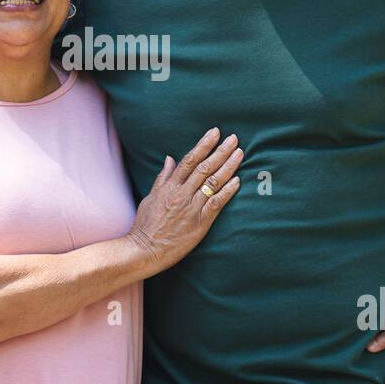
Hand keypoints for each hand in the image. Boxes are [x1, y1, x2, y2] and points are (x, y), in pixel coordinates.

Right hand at [125, 128, 243, 274]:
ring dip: (228, 166)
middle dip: (220, 151)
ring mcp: (192, 208)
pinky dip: (228, 191)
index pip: (189, 160)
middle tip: (234, 138)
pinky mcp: (200, 224)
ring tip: (239, 153)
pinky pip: (216, 204)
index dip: (203, 145)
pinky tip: (237, 181)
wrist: (144, 250)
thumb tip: (169, 158)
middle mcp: (182, 194)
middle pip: (205, 168)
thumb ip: (163, 178)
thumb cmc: (146, 225)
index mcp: (170, 187)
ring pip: (213, 183)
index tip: (215, 133)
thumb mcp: (150, 197)